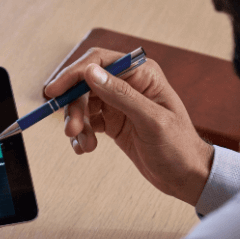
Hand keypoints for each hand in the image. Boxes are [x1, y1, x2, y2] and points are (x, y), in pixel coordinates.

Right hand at [44, 47, 213, 205]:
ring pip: (82, 105)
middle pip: (85, 85)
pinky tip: (85, 147)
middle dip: (74, 107)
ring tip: (85, 145)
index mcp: (141, 74)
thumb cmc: (178, 147)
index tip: (54, 91)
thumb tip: (91, 72)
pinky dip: (81, 134)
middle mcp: (128, 84)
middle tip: (71, 130)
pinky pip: (87, 121)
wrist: (185, 176)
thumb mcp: (151, 120)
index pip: (98, 62)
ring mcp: (119, 103)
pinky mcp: (112, 121)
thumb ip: (121, 94)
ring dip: (78, 124)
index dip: (73, 74)